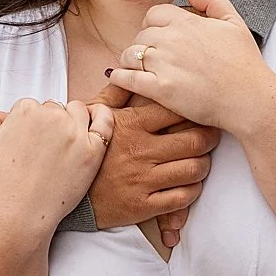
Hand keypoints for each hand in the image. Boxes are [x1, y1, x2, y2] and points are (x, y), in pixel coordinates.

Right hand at [0, 99, 112, 236]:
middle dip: (49, 124)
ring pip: (78, 112)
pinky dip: (102, 116)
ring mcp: (75, 133)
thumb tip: (6, 113)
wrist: (18, 215)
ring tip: (65, 142)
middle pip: (55, 108)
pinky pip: (105, 122)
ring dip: (72, 120)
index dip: (29, 125)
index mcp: (26, 110)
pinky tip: (97, 119)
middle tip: (43, 150)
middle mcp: (52, 117)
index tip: (28, 143)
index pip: (32, 106)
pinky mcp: (93, 151)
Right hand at [84, 83, 218, 235]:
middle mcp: (140, 151)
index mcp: (131, 125)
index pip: (176, 111)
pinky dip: (192, 190)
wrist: (63, 190)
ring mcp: (142, 180)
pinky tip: (189, 184)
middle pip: (194, 141)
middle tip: (212, 136)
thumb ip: (115, 92)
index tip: (200, 111)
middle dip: (210, 137)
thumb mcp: (93, 115)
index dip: (194, 109)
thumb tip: (127, 69)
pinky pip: (182, 197)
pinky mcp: (143, 205)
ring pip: (193, 170)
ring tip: (201, 160)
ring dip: (203, 165)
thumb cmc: (85, 148)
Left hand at [107, 0, 275, 133]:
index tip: (158, 36)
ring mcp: (164, 64)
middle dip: (144, 44)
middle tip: (151, 56)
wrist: (250, 99)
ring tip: (137, 67)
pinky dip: (119, 77)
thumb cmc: (245, 63)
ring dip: (131, 60)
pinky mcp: (160, 89)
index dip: (153, 25)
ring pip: (130, 54)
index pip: (153, 14)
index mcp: (186, 22)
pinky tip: (119, 78)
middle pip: (140, 35)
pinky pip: (127, 78)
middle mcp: (171, 39)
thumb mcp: (234, 21)